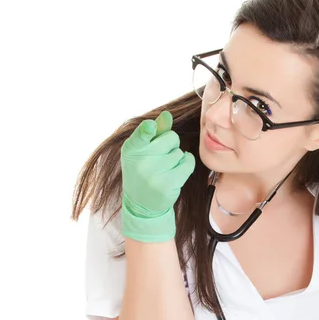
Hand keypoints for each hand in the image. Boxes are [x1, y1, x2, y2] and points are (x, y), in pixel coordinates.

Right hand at [121, 110, 195, 241]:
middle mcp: (141, 161)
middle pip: (171, 138)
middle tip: (161, 157)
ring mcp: (155, 174)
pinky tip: (177, 170)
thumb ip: (155, 133)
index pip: (142, 132)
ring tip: (165, 169)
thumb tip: (167, 115)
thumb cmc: (143, 172)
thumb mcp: (141, 152)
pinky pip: (188, 163)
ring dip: (176, 158)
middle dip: (171, 144)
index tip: (151, 127)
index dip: (149, 129)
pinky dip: (186, 163)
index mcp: (131, 149)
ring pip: (180, 152)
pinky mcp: (169, 184)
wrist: (142, 205)